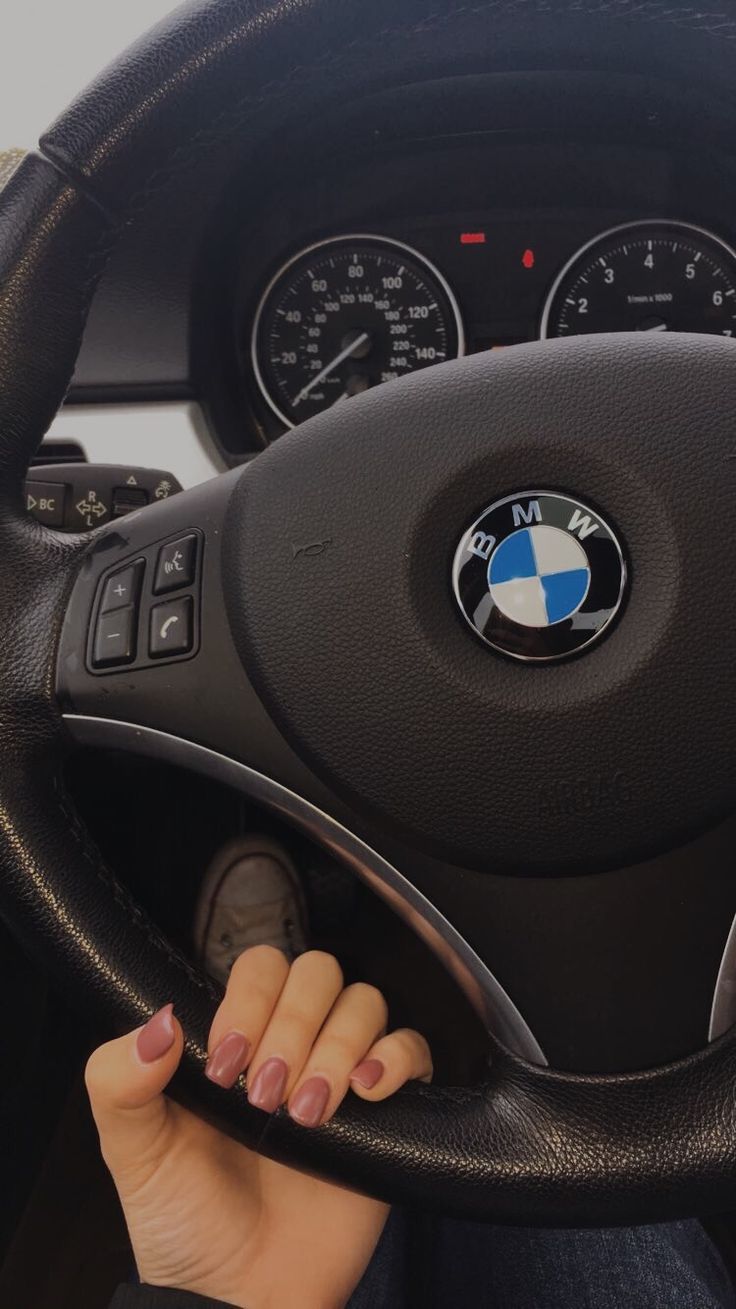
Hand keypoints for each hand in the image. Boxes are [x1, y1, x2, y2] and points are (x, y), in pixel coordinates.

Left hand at [85, 947, 431, 1308]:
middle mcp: (292, 1045)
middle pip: (318, 972)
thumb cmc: (187, 1227)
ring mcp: (341, 1074)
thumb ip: (119, 1080)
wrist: (242, 1298)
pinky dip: (394, 1059)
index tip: (227, 1063)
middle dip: (294, 1025)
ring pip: (365, 1003)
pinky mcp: (385, 1113)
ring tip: (306, 1113)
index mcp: (236, 1040)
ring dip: (337, 1049)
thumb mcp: (134, 1153)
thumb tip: (159, 1021)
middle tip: (266, 1094)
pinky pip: (412, 1049)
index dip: (250, 1000)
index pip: (260, 967)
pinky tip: (365, 1094)